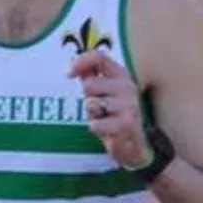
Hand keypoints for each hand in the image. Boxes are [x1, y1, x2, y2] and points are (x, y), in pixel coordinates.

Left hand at [68, 46, 147, 170]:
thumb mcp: (104, 93)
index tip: (68, 73)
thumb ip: (90, 76)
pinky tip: (107, 130)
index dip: (80, 62)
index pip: (100, 58)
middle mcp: (128, 87)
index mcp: (122, 76)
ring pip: (91, 104)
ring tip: (105, 119)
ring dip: (92, 115)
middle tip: (100, 109)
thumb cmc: (114, 115)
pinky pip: (95, 124)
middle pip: (89, 84)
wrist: (134, 145)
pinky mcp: (125, 125)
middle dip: (87, 98)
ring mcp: (128, 106)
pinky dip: (96, 128)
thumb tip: (74, 64)